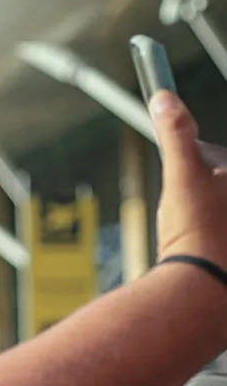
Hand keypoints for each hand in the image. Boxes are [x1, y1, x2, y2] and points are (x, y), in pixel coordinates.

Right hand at [149, 91, 226, 266]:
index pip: (221, 158)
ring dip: (209, 210)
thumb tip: (164, 97)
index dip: (203, 161)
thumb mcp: (182, 174)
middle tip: (188, 205)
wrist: (205, 288)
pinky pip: (219, 231)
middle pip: (223, 180)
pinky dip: (211, 233)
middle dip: (207, 185)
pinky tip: (197, 245)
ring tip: (193, 229)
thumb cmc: (198, 230)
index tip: (188, 170)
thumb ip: (176, 133)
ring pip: (220, 207)